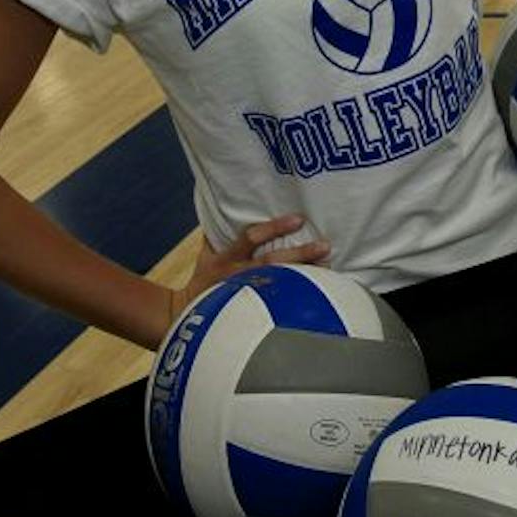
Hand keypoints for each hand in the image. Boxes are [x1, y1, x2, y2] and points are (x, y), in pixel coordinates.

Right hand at [163, 215, 329, 330]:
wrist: (186, 316)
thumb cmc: (202, 280)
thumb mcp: (205, 255)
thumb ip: (218, 233)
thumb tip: (227, 200)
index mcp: (225, 260)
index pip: (250, 239)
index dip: (274, 228)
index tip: (298, 219)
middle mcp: (238, 278)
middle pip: (272, 264)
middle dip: (299, 254)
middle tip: (324, 246)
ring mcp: (247, 297)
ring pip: (281, 287)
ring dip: (306, 278)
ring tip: (330, 270)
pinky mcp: (254, 314)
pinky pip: (280, 307)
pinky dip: (300, 301)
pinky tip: (322, 296)